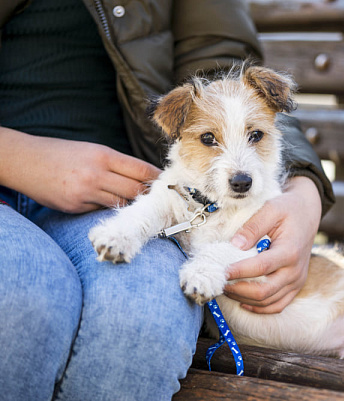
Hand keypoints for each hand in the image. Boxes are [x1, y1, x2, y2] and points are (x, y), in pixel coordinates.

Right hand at [0, 128, 160, 212]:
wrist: (25, 161)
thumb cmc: (63, 153)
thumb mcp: (93, 150)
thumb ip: (118, 164)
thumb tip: (146, 177)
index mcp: (104, 155)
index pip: (141, 169)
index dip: (158, 178)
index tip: (169, 183)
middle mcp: (96, 173)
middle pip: (136, 191)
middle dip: (149, 196)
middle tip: (159, 199)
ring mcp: (85, 192)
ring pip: (121, 204)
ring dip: (131, 205)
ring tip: (140, 206)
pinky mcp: (75, 206)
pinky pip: (101, 210)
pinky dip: (108, 208)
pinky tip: (109, 206)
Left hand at [225, 176, 321, 313]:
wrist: (308, 214)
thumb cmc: (288, 209)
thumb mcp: (271, 209)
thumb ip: (253, 226)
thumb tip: (234, 245)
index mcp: (290, 251)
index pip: (261, 268)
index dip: (239, 272)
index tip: (221, 271)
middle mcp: (295, 270)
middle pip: (264, 291)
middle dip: (238, 290)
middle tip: (219, 283)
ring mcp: (297, 281)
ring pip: (268, 302)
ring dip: (244, 299)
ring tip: (227, 289)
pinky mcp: (295, 286)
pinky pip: (277, 305)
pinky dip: (259, 308)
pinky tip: (243, 301)